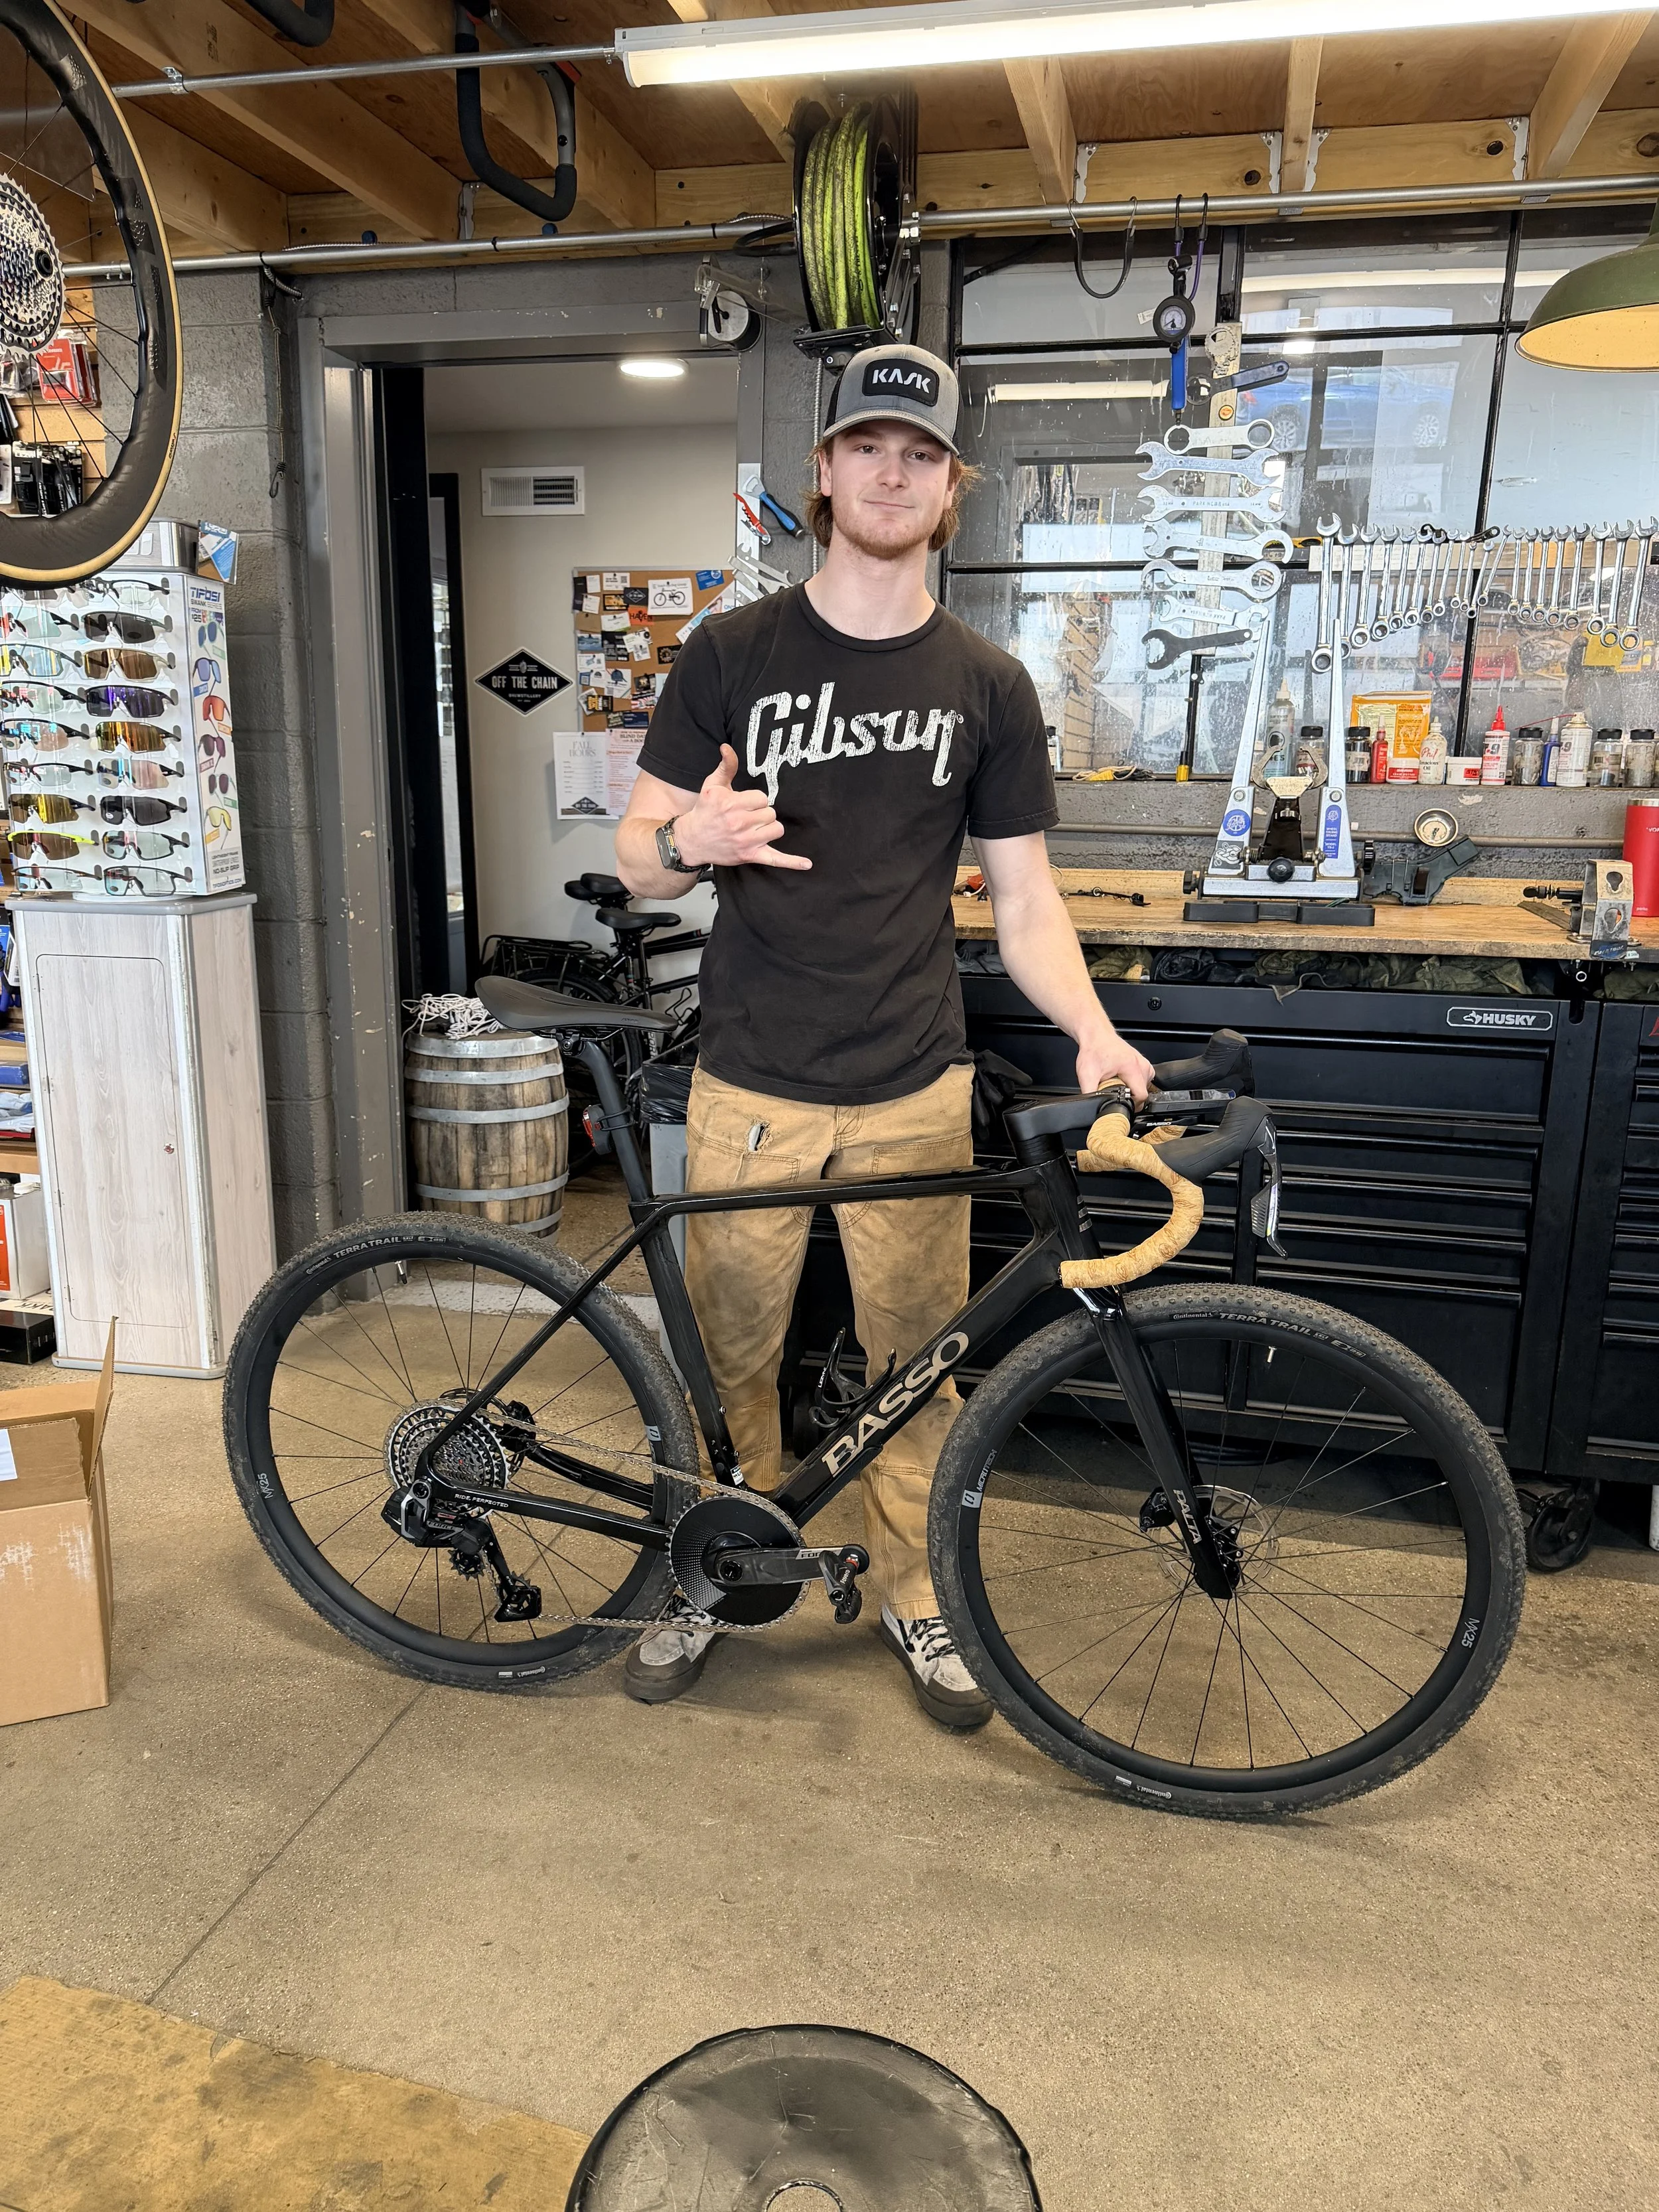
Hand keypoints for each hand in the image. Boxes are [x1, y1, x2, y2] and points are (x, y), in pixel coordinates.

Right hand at [675, 745, 810, 871]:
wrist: (692, 840)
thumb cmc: (705, 811)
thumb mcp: (712, 785)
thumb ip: (726, 766)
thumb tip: (727, 747)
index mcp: (731, 803)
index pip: (762, 798)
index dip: (755, 800)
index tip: (743, 804)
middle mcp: (739, 823)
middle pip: (770, 813)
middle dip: (761, 814)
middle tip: (745, 817)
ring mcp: (745, 841)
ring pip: (776, 829)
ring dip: (768, 828)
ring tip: (753, 829)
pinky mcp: (749, 856)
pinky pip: (775, 859)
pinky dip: (792, 862)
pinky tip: (807, 864)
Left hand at [1077, 1027, 1155, 1103]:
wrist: (1095, 1036)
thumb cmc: (1093, 1050)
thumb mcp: (1086, 1075)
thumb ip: (1089, 1093)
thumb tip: (1089, 1107)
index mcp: (1132, 1068)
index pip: (1141, 1096)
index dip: (1131, 1105)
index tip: (1122, 1105)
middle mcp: (1141, 1065)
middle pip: (1143, 1092)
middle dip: (1130, 1097)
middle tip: (1115, 1091)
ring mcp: (1143, 1063)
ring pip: (1144, 1086)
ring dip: (1132, 1090)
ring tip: (1118, 1084)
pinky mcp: (1142, 1063)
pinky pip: (1143, 1079)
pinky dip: (1134, 1083)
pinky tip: (1123, 1079)